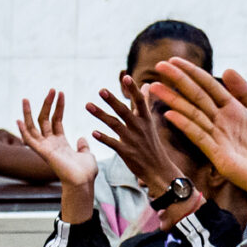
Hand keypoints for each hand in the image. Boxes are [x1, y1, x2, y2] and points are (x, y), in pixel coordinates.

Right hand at [14, 92, 99, 189]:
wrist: (82, 181)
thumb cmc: (85, 172)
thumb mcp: (86, 154)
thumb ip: (83, 146)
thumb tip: (82, 139)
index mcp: (60, 144)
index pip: (56, 121)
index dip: (58, 107)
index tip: (60, 93)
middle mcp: (50, 144)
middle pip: (44, 120)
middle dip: (47, 104)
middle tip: (52, 89)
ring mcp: (45, 148)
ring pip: (33, 127)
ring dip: (29, 113)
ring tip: (26, 99)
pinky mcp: (43, 152)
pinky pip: (29, 140)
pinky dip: (23, 130)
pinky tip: (18, 119)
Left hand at [83, 73, 189, 196]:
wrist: (158, 169)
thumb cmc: (151, 143)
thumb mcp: (149, 122)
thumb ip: (145, 102)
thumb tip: (146, 84)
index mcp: (146, 119)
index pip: (140, 101)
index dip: (133, 89)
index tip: (125, 77)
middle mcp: (140, 127)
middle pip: (124, 111)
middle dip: (112, 100)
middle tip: (100, 90)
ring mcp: (133, 140)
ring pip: (115, 125)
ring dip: (101, 115)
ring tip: (87, 105)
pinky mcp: (127, 153)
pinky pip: (113, 144)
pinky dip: (103, 138)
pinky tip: (93, 133)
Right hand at [148, 59, 246, 206]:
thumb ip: (245, 92)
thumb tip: (227, 69)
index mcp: (234, 109)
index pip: (209, 86)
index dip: (192, 73)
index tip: (174, 61)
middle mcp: (222, 121)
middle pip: (196, 96)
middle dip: (177, 81)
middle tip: (159, 67)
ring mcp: (217, 137)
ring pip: (192, 114)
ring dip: (173, 100)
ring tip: (154, 87)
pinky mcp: (217, 154)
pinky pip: (198, 136)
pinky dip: (184, 124)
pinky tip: (170, 114)